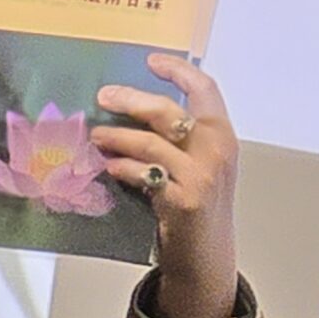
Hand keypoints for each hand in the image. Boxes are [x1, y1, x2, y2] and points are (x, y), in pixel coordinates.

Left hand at [92, 54, 240, 317]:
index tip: (150, 61)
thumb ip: (176, 140)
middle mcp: (218, 150)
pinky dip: (123, 167)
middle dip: (131, 99)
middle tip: (103, 95)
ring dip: (117, 135)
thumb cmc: (196, 207)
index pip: (205, 89)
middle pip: (168, 111)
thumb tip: (129, 111)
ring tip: (95, 135)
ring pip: (150, 142)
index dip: (178, 70)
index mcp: (223, 135)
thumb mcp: (197, 166)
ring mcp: (202, 176)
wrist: (207, 257)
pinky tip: (109, 167)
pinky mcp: (184, 201)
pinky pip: (145, 174)